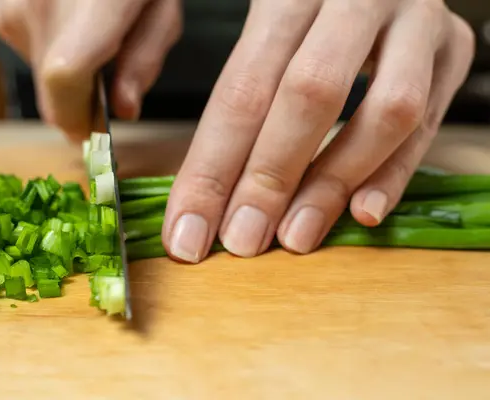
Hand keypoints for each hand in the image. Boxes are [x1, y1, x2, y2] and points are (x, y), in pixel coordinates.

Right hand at [0, 0, 181, 140]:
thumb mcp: (161, 11)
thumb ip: (144, 62)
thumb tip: (123, 110)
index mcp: (90, 4)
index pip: (65, 78)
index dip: (79, 118)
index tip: (97, 136)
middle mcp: (39, 5)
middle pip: (53, 93)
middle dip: (83, 105)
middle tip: (110, 86)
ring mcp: (14, 9)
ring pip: (42, 81)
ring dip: (71, 81)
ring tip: (98, 43)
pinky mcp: (2, 13)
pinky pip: (31, 60)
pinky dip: (55, 59)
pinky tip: (76, 32)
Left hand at [163, 0, 474, 261]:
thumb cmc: (306, 8)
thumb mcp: (265, 27)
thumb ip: (242, 96)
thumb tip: (205, 199)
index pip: (242, 90)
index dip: (212, 170)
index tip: (189, 233)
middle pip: (310, 94)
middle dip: (270, 179)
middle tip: (242, 241)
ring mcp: (415, 18)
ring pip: (387, 109)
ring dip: (334, 184)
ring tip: (296, 236)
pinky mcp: (453, 45)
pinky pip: (431, 118)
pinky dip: (396, 173)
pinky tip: (363, 212)